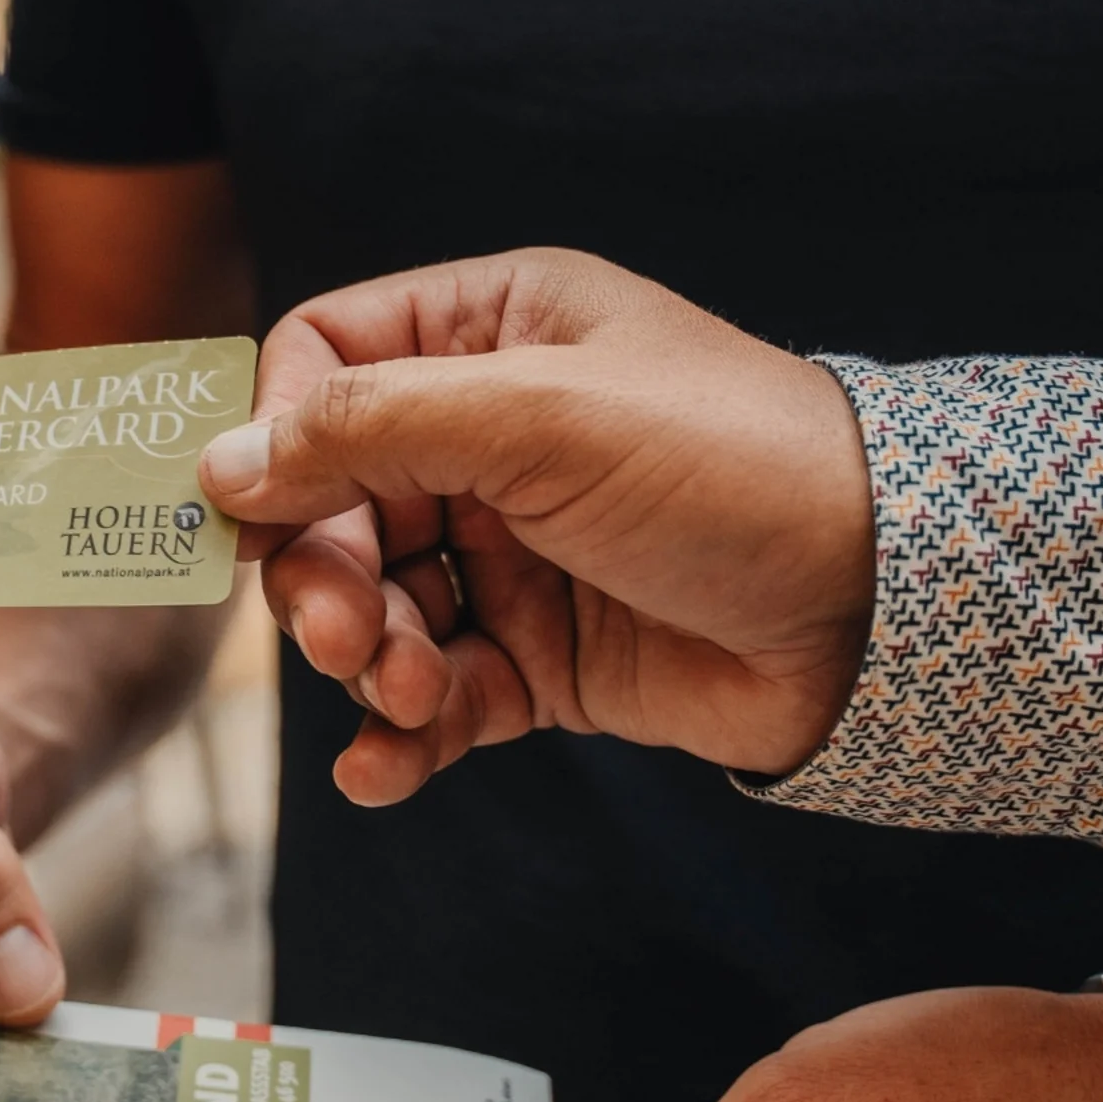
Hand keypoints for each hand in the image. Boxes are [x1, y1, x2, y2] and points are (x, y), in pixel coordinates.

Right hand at [197, 249, 873, 801]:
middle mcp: (487, 436)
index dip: (278, 438)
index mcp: (490, 333)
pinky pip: (434, 689)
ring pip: (374, 603)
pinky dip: (401, 731)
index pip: (324, 361)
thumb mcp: (540, 415)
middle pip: (332, 500)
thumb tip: (219, 465)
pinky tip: (384, 768)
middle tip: (346, 638)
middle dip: (323, 577)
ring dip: (370, 660)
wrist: (883, 613)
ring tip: (411, 694)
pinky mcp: (538, 652)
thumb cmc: (730, 468)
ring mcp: (511, 548)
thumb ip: (369, 426)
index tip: (257, 518)